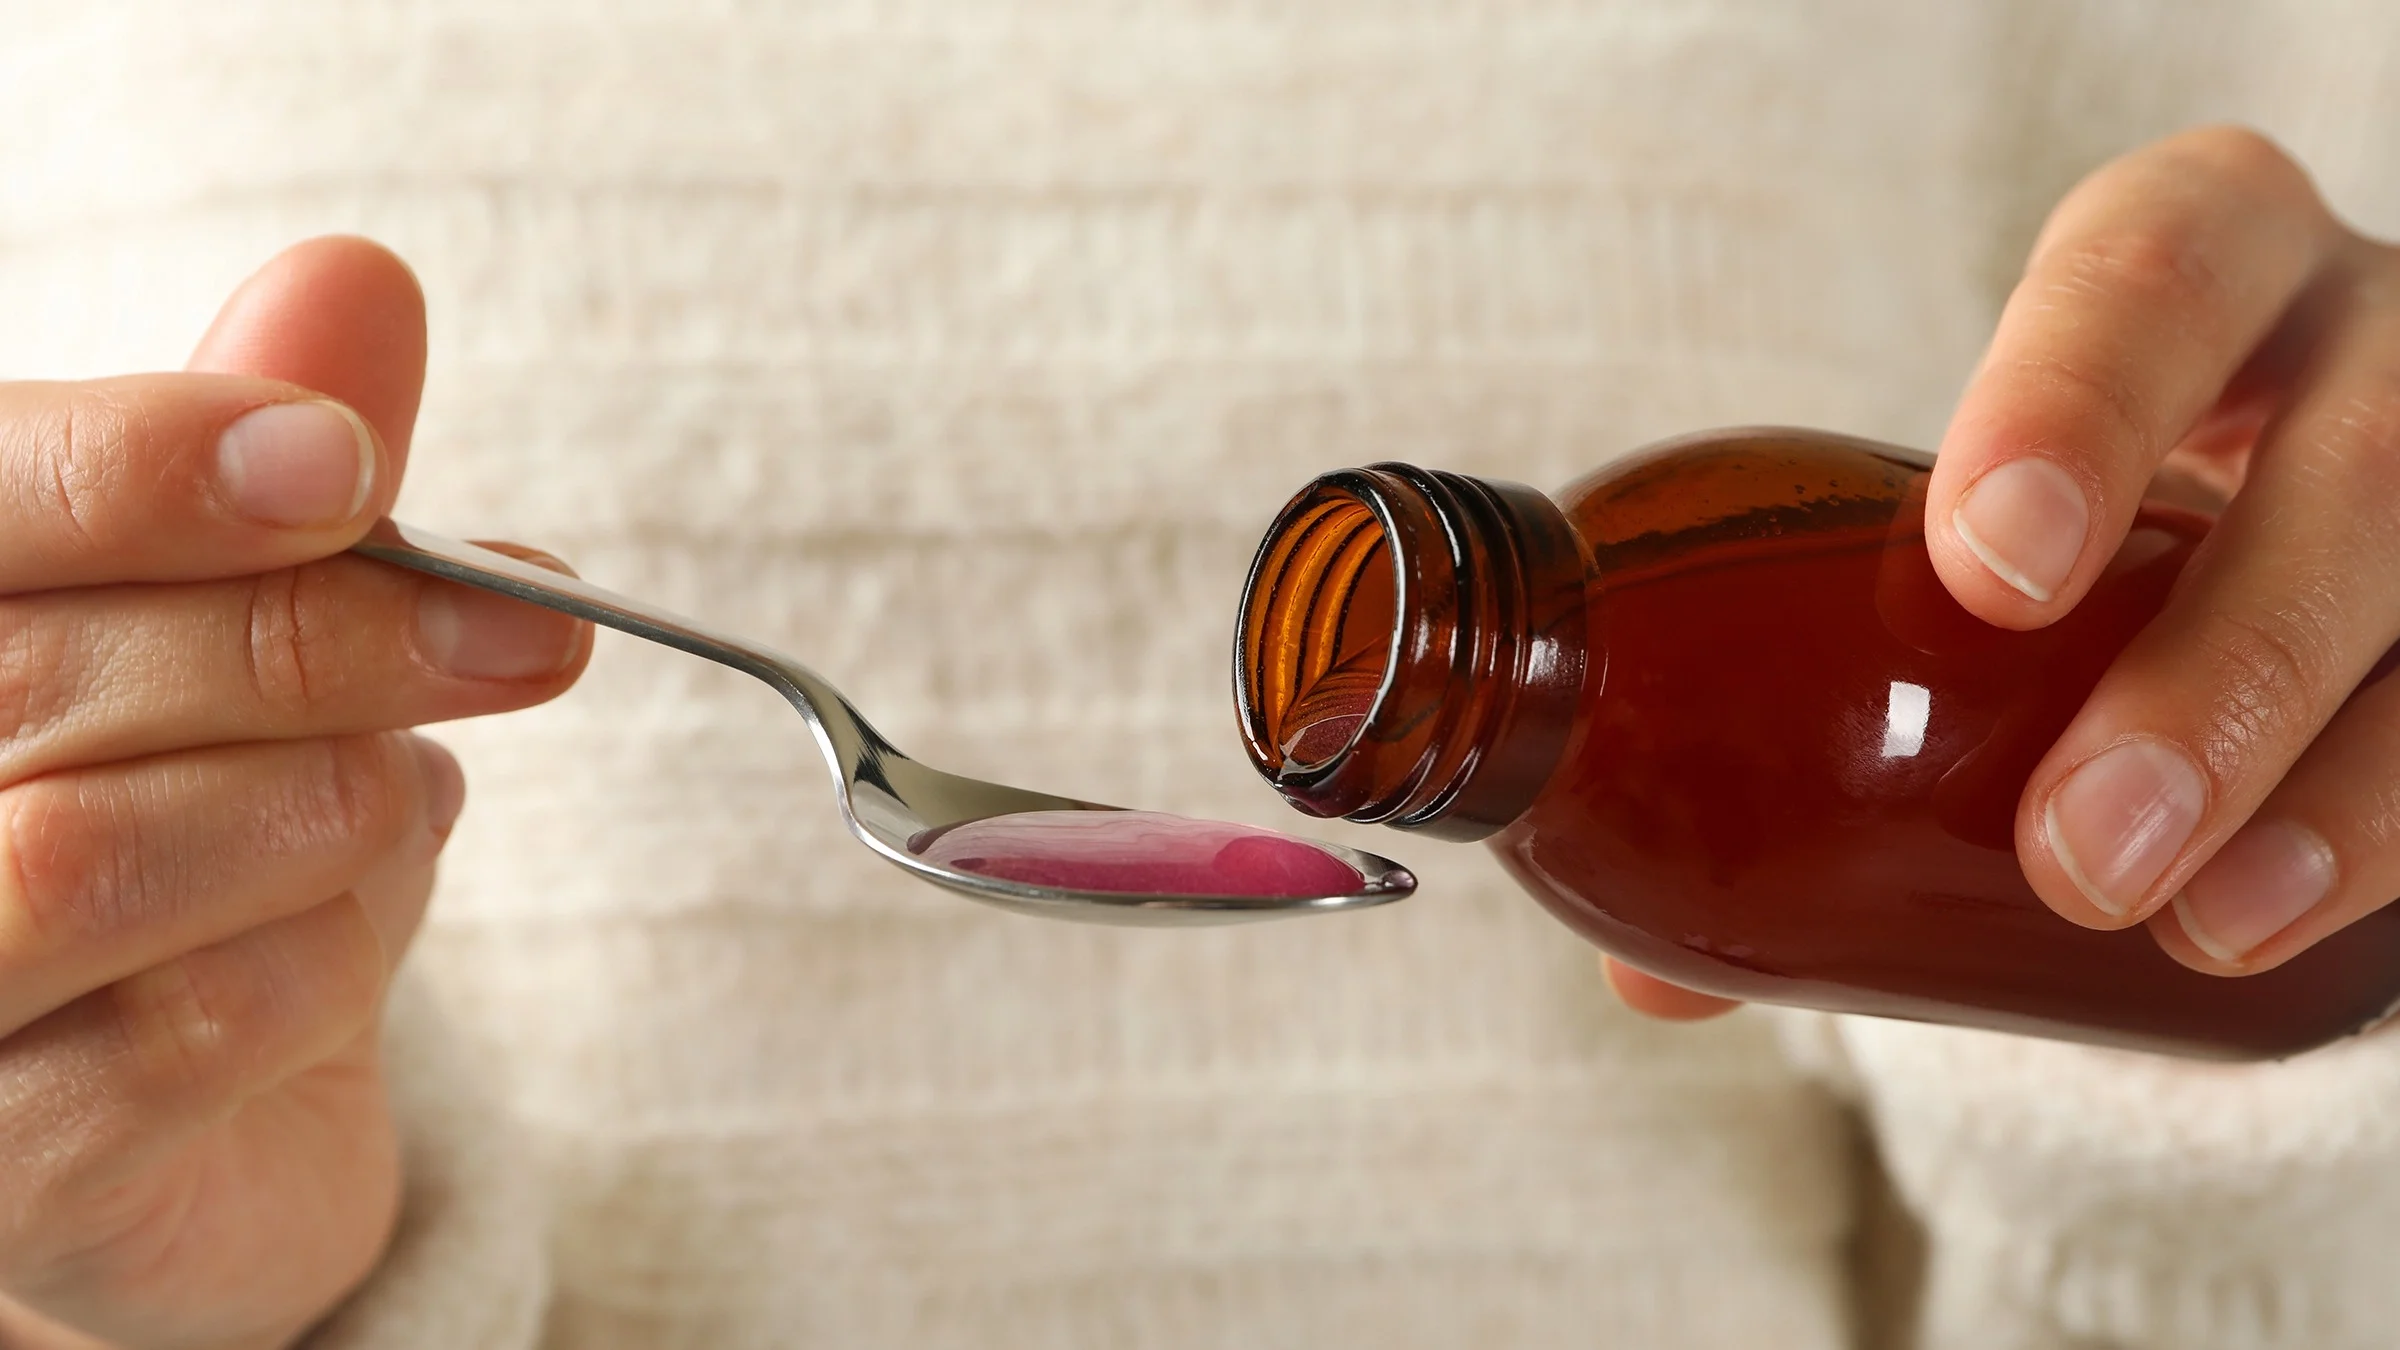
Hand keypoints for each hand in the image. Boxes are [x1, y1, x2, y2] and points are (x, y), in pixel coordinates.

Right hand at [0, 239, 589, 1349]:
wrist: (211, 1105)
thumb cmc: (218, 822)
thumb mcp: (264, 624)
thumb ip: (283, 465)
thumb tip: (353, 283)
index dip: (146, 469)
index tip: (344, 464)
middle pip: (50, 676)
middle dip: (327, 638)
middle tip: (527, 635)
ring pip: (92, 856)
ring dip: (323, 808)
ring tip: (403, 790)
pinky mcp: (4, 1167)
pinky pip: (186, 1029)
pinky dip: (333, 957)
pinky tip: (359, 924)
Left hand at [1608, 125, 2399, 1015]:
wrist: (2283, 523)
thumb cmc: (2087, 523)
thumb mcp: (1979, 538)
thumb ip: (1823, 699)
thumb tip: (1656, 971)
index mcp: (2195, 261)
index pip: (2152, 271)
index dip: (2072, 403)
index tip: (1982, 573)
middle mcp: (2362, 338)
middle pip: (2357, 467)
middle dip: (2225, 670)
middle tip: (2077, 848)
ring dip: (2339, 790)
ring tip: (2186, 925)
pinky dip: (2395, 835)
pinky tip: (2273, 930)